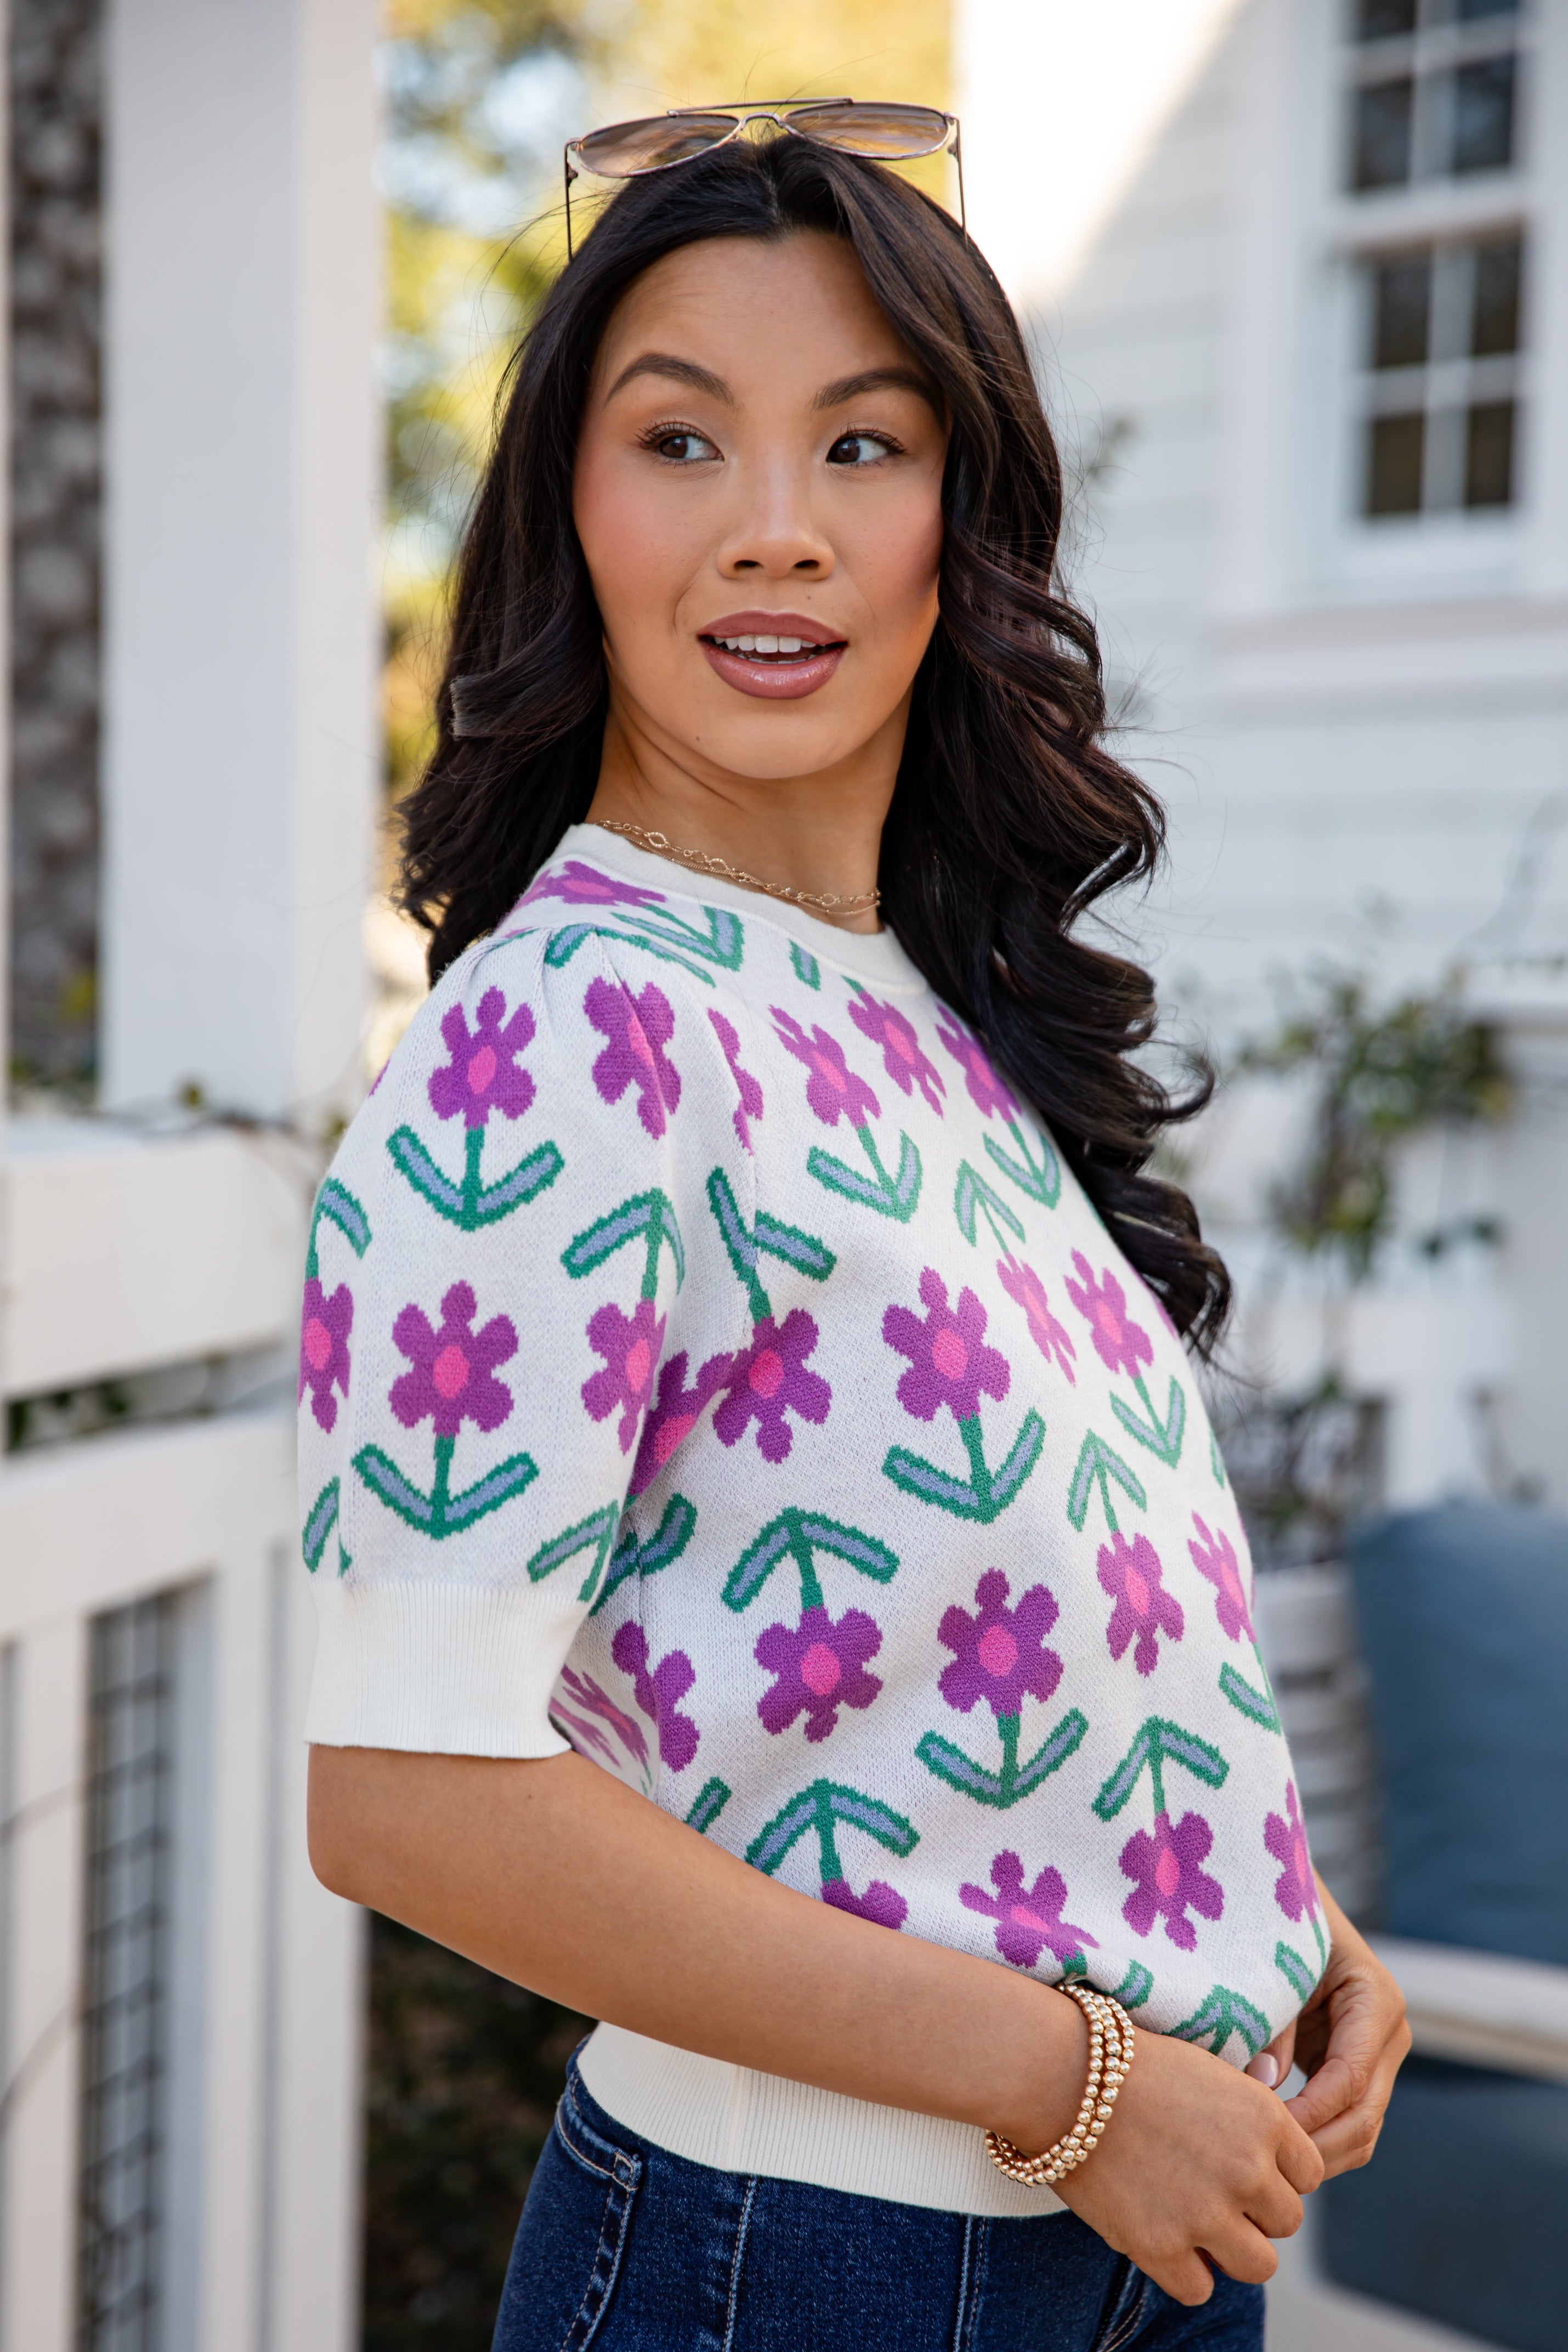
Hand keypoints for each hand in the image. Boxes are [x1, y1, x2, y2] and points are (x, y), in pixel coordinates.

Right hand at [1055, 2024, 1323, 2305]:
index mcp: (1264, 2118)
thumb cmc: (1129, 2065)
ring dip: (1230, 2249)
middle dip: (1254, 2212)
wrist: (1061, 2076)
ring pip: (1259, 2265)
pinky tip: (1161, 2238)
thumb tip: (1279, 2156)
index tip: (1243, 2164)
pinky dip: (1184, 2271)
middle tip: (1212, 2192)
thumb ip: (1251, 2115)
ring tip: (1195, 2223)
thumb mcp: (1209, 2072)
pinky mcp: (1161, 2247)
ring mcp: (1206, 2213)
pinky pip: (1200, 2288)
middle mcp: (1247, 2169)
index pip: (1308, 2174)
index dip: (1277, 2172)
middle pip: (1286, 2222)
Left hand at [1284, 1876, 1410, 2176]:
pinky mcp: (1357, 2070)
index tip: (1267, 2133)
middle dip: (1317, 2148)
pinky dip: (1317, 2142)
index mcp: (1375, 2000)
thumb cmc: (1275, 1928)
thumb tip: (1264, 2086)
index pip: (1349, 2078)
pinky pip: (1347, 2122)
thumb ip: (1268, 2025)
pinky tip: (1278, 2152)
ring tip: (1270, 2169)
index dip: (1310, 2114)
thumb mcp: (1271, 1967)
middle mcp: (1388, 2033)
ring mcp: (1378, 2056)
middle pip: (1364, 2115)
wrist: (1286, 1902)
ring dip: (1319, 2155)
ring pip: (1362, 2130)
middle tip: (1266, 2167)